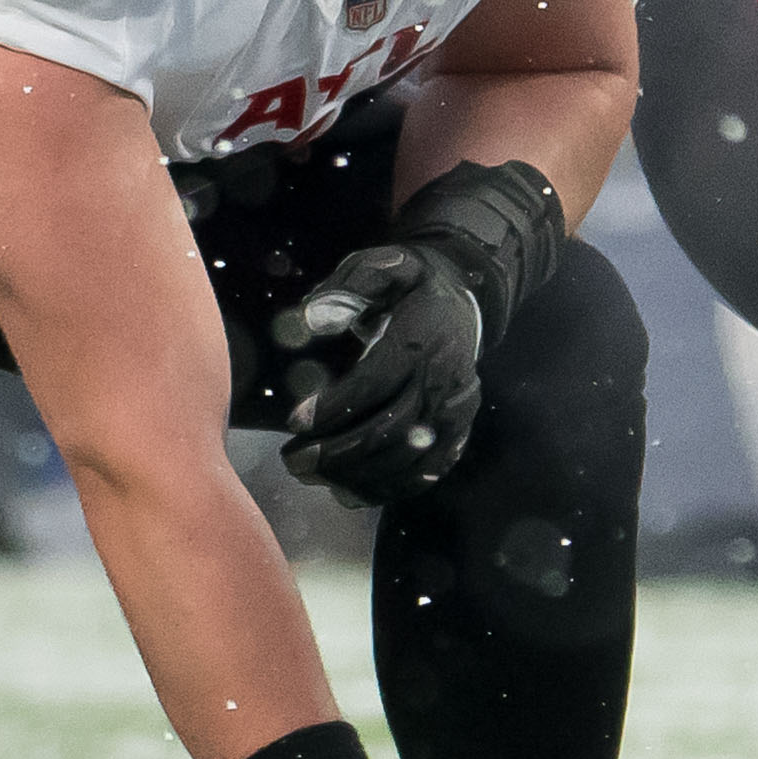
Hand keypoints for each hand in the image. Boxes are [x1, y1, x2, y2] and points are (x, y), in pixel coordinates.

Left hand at [281, 243, 483, 507]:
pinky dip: (388, 489)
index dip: (333, 407)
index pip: (374, 383)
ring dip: (357, 476)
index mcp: (421, 342)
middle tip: (293, 460)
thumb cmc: (409, 288)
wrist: (464, 301)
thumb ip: (349, 286)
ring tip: (310, 477)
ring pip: (408, 459)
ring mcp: (456, 412)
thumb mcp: (382, 266)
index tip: (294, 420)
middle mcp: (444, 382)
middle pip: (391, 430)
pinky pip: (427, 472)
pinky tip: (350, 492)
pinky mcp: (459, 432)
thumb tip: (312, 317)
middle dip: (338, 452)